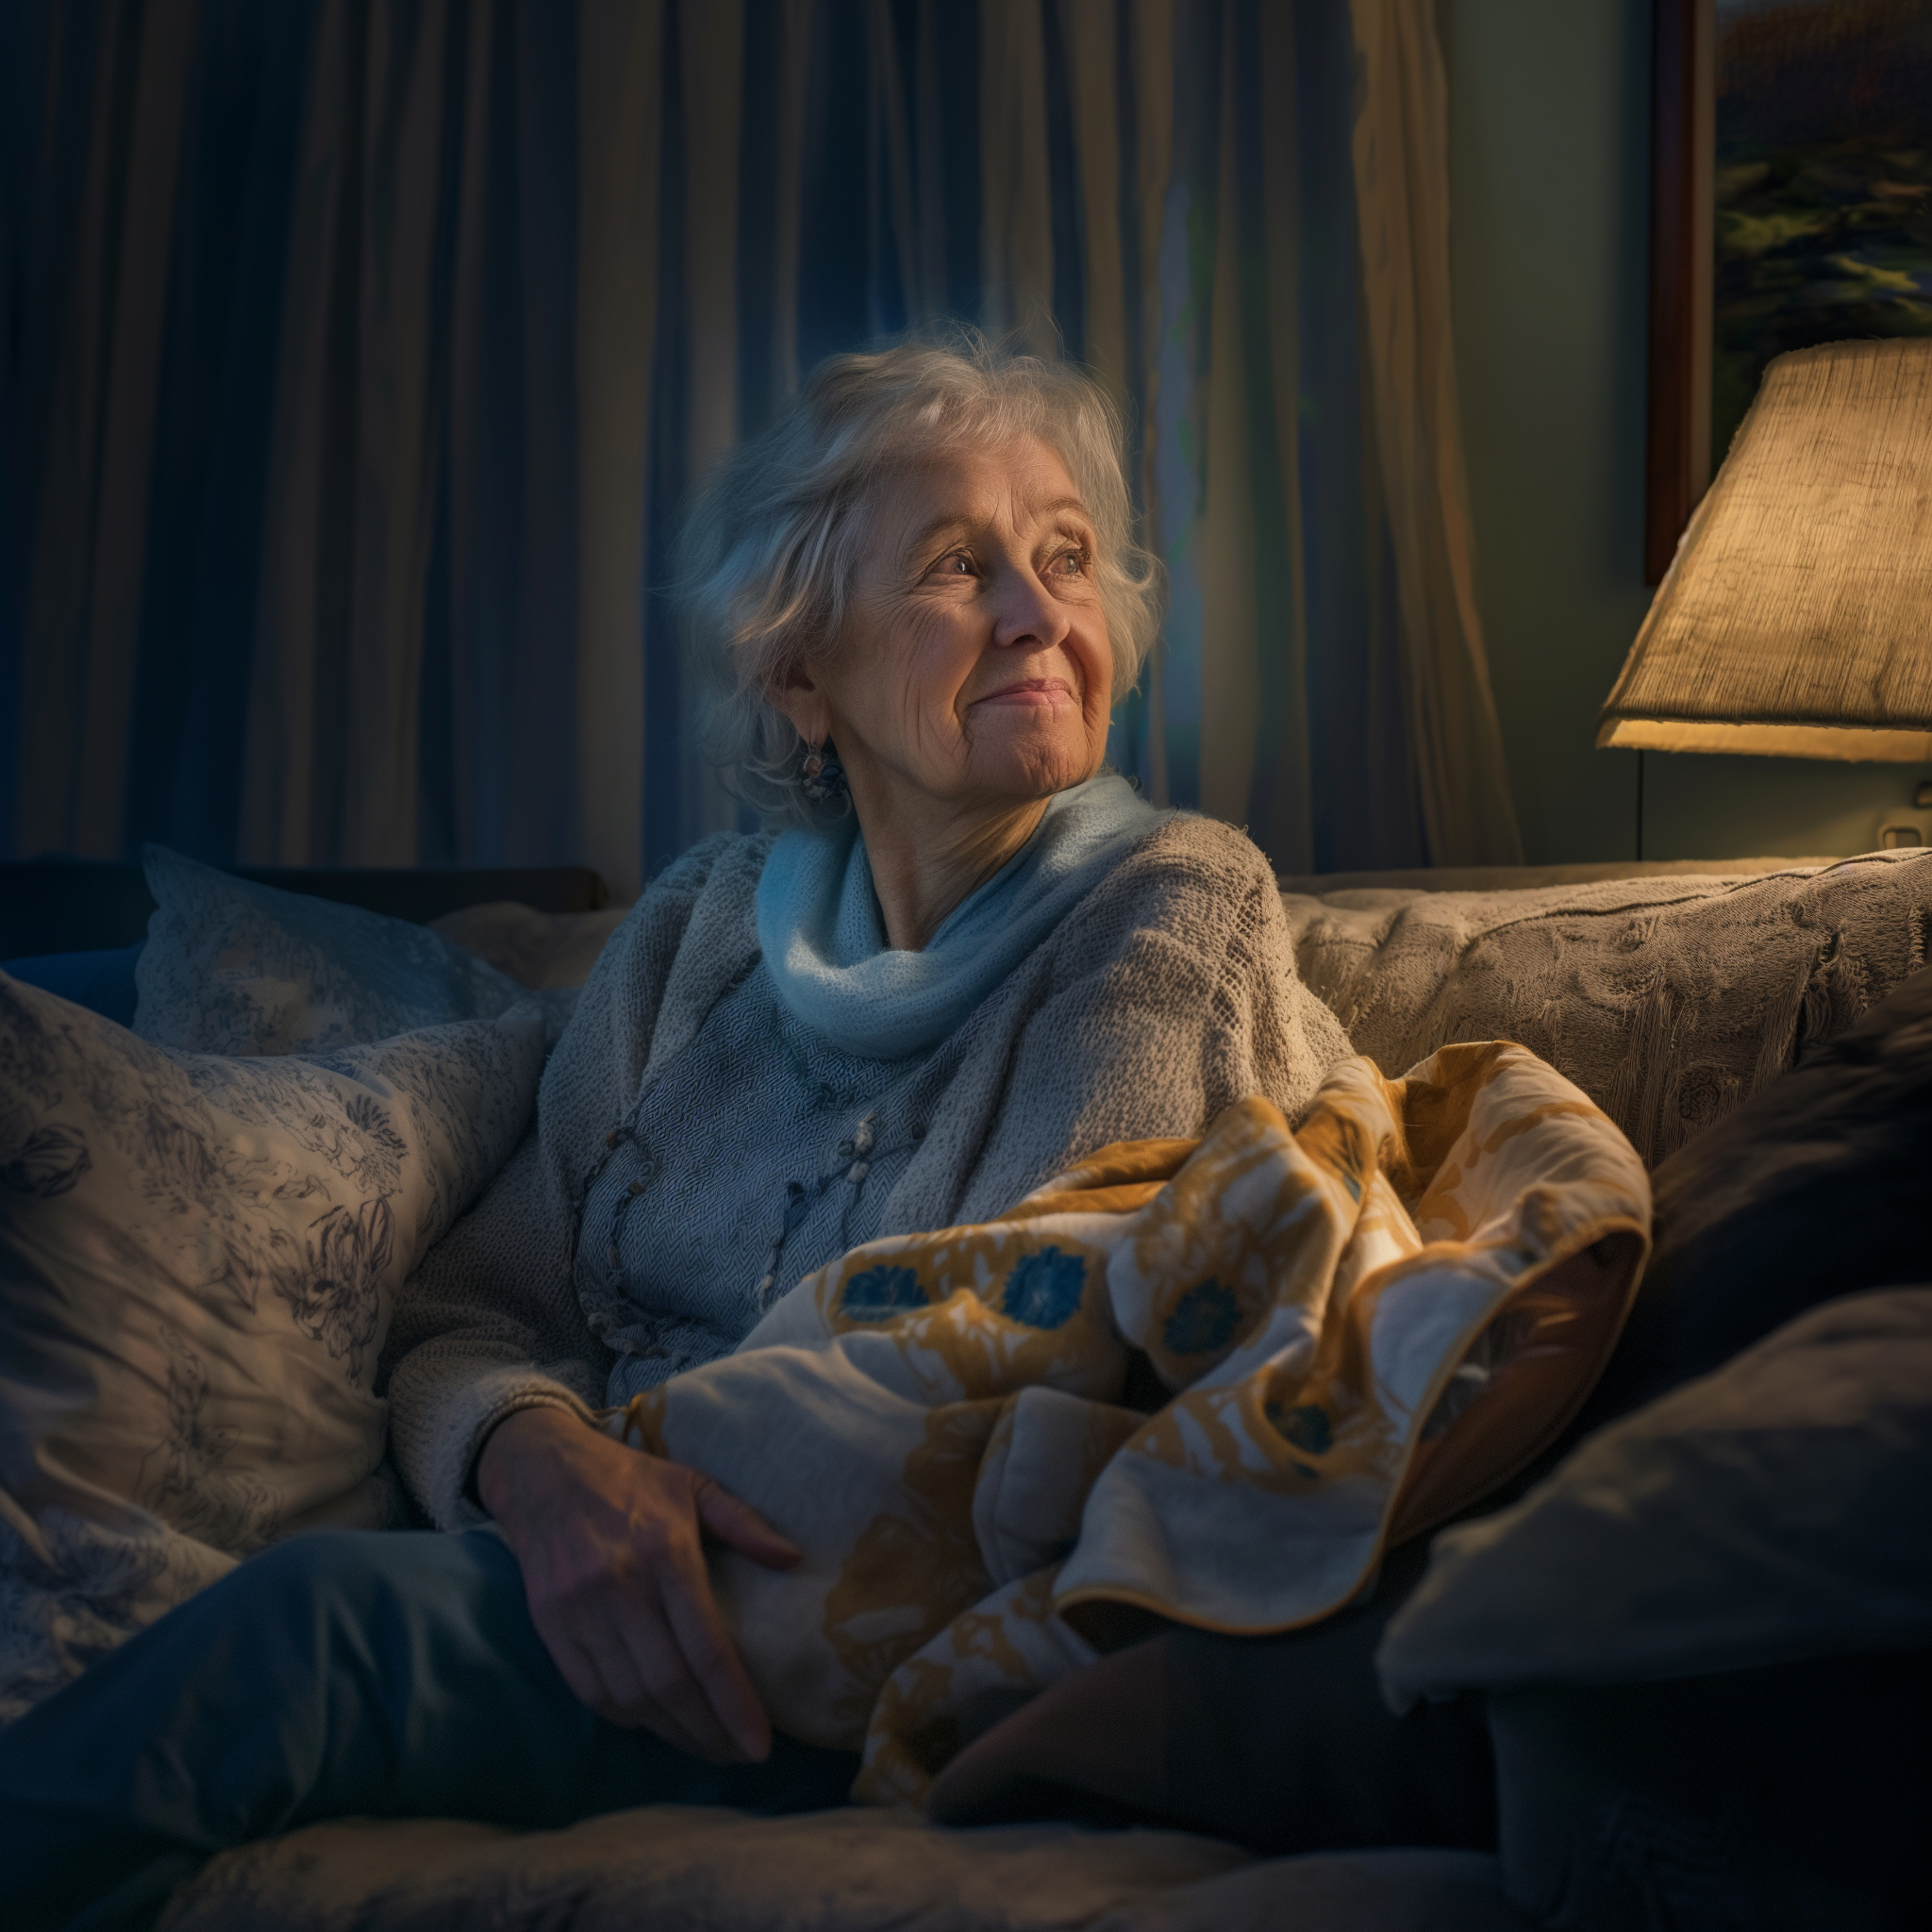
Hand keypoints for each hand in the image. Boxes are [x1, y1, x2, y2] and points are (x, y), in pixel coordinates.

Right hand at [476, 1405, 798, 1762]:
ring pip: (630, 1697)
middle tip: (737, 1756)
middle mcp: (622, 1587)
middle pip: (670, 1685)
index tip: (759, 1745)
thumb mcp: (695, 1485)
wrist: (543, 1471)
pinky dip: (624, 1716)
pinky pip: (590, 1690)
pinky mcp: (550, 1625)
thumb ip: (744, 1523)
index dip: (734, 1704)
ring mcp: (580, 1610)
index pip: (706, 1648)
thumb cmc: (630, 1481)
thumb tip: (793, 1558)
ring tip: (704, 1746)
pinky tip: (652, 1723)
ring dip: (670, 1732)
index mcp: (667, 1553)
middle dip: (708, 1732)